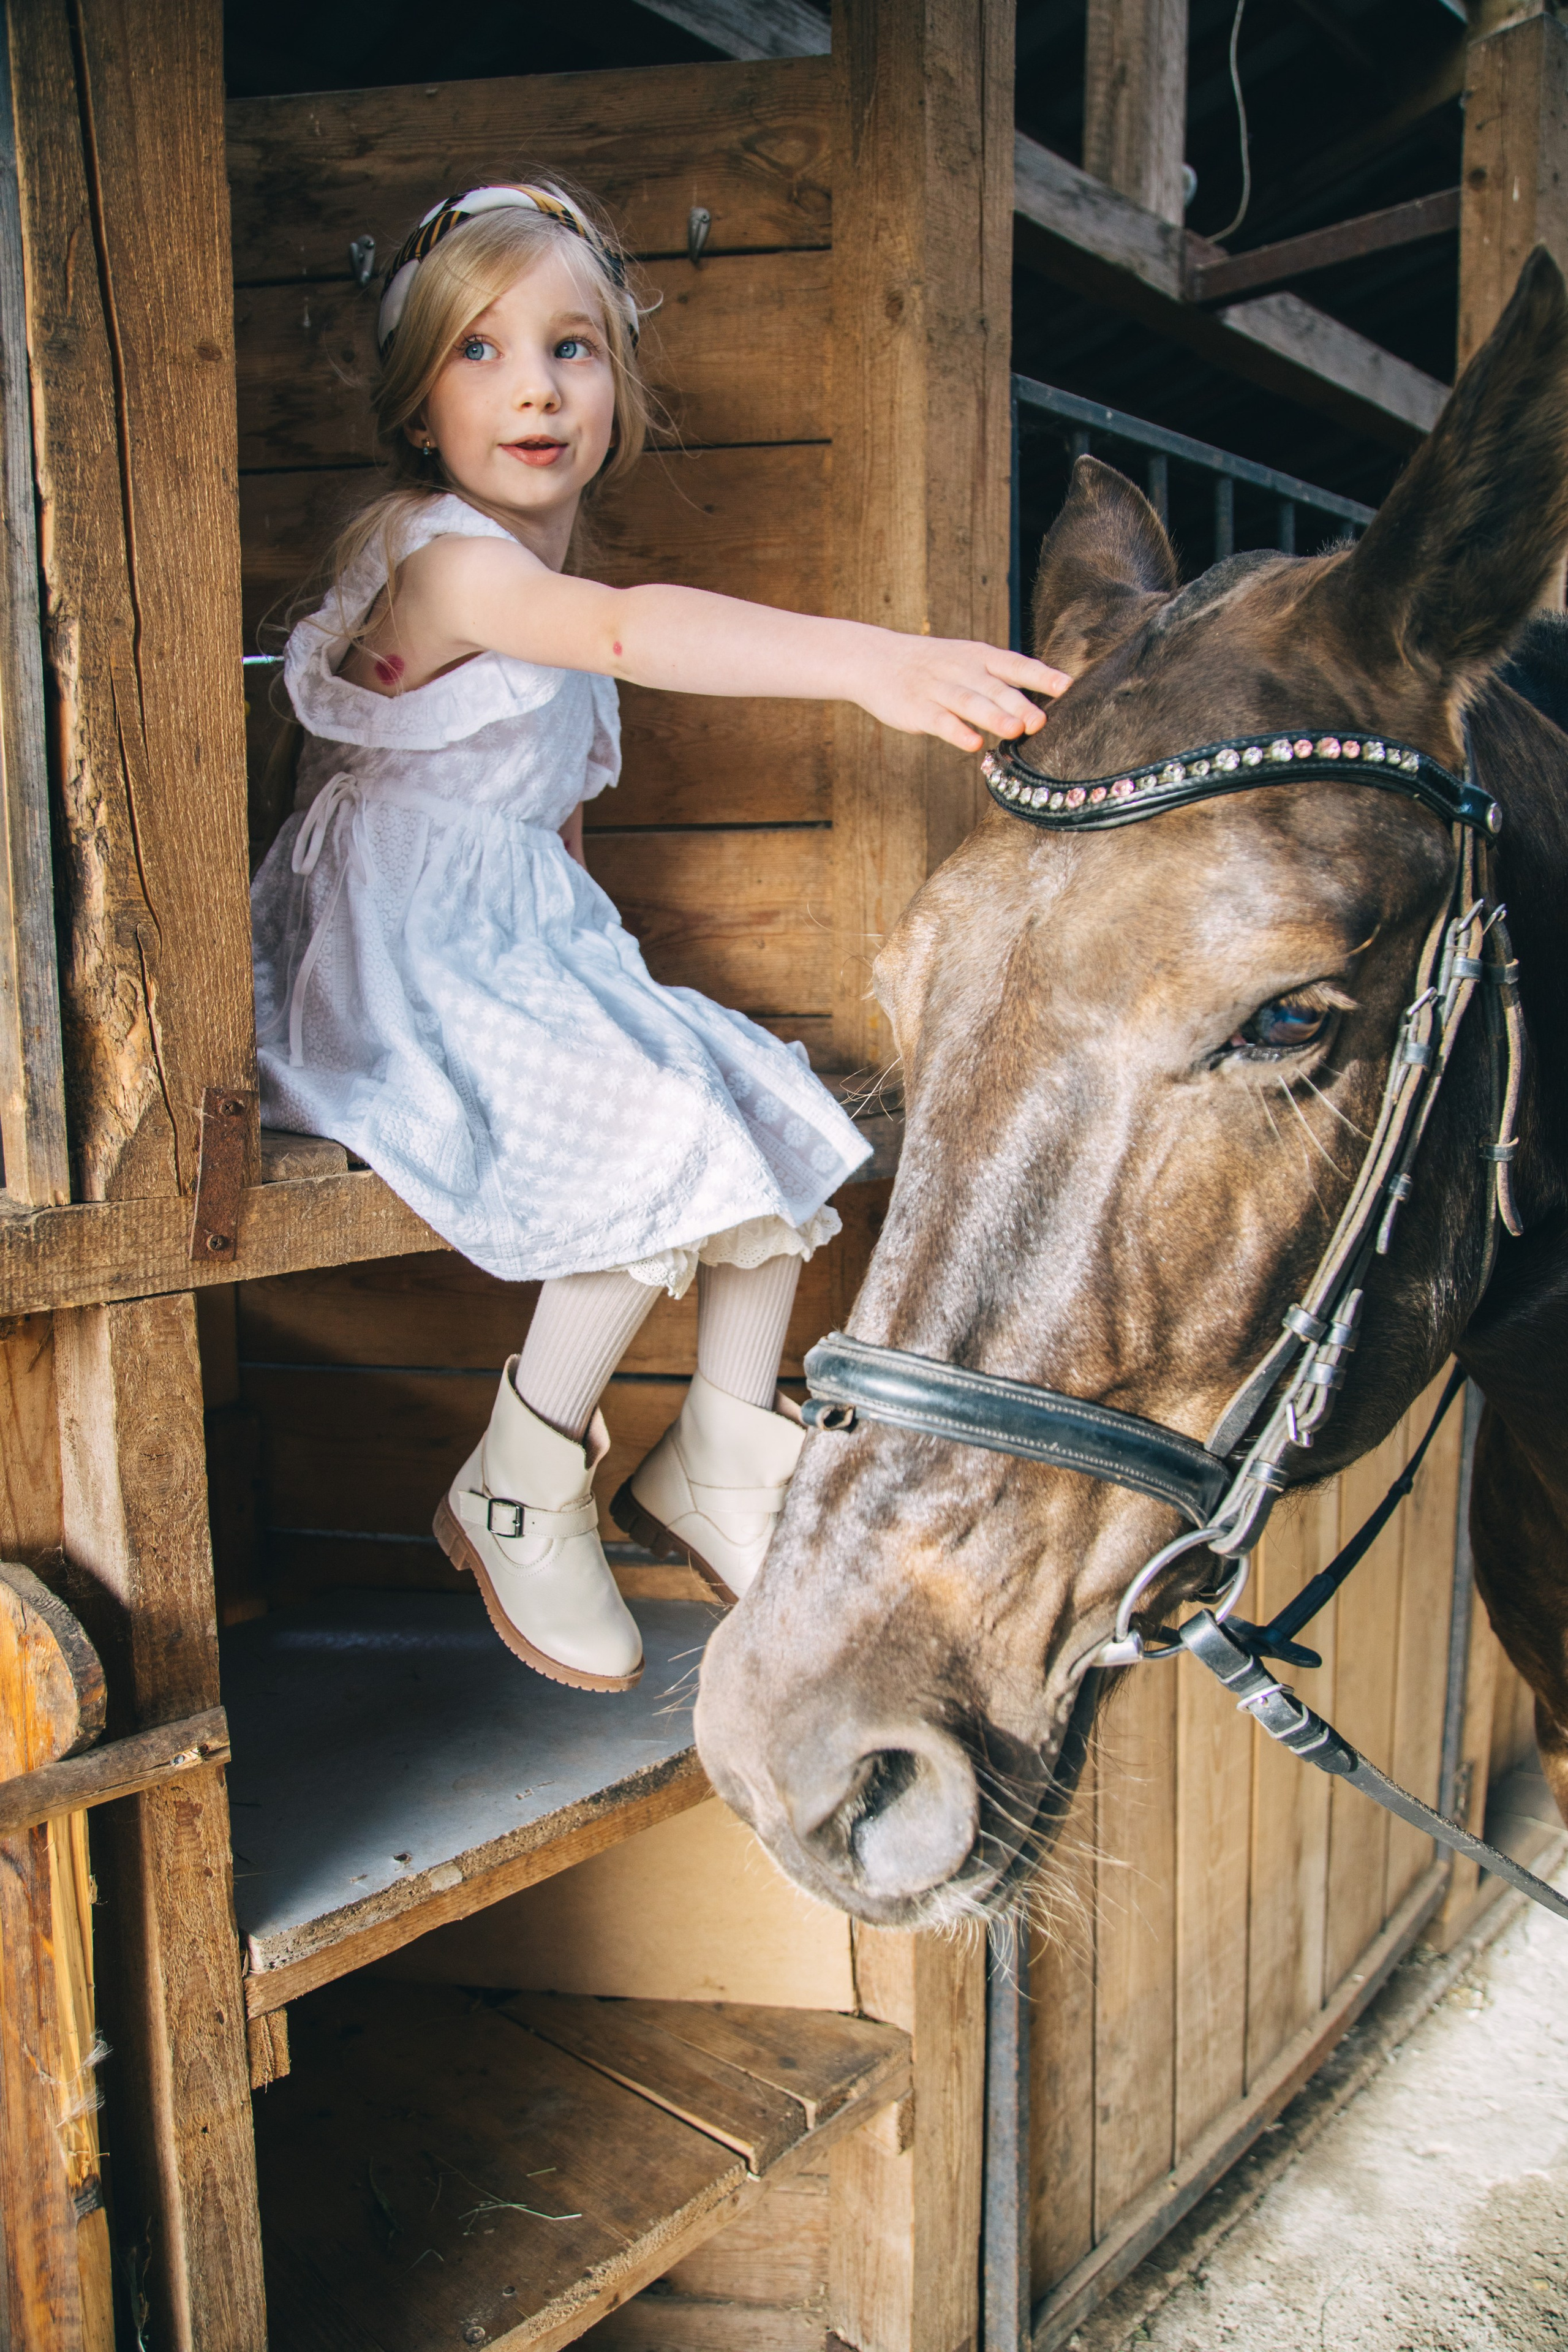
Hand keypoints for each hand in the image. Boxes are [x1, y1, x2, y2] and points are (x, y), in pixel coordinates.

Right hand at [856, 638, 1070, 752]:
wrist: (877, 660)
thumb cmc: (934, 667)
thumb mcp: (968, 661)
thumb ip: (1000, 681)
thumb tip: (1042, 707)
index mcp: (980, 656)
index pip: (1015, 664)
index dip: (1041, 676)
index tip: (1067, 687)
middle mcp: (962, 669)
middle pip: (995, 687)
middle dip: (1019, 704)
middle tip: (1041, 722)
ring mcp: (938, 688)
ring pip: (969, 702)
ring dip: (993, 716)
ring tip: (1015, 731)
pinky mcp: (917, 708)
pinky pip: (939, 720)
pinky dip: (956, 731)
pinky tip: (972, 744)